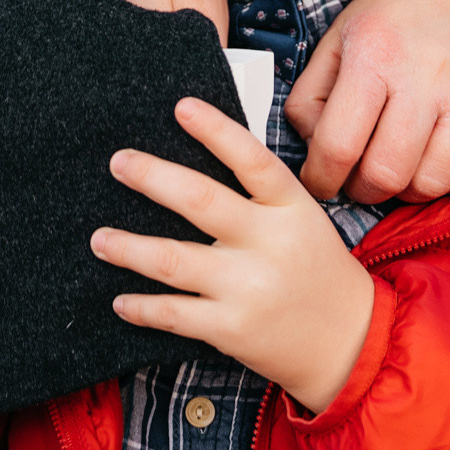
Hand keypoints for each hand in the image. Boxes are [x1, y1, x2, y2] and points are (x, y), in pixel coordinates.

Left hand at [92, 98, 375, 413]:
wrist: (350, 343)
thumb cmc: (315, 270)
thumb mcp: (302, 220)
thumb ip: (258, 194)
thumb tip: (193, 162)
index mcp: (290, 208)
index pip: (251, 159)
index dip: (215, 130)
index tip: (181, 107)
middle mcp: (269, 243)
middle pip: (201, 201)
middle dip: (152, 177)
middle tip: (119, 162)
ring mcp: (248, 288)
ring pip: (172, 260)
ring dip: (128, 247)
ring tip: (100, 238)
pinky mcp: (230, 329)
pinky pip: (173, 313)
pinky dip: (141, 307)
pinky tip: (121, 300)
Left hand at [288, 0, 449, 203]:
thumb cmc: (399, 5)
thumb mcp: (341, 33)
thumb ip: (312, 91)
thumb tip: (310, 143)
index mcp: (374, 58)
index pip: (337, 146)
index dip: (319, 179)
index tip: (318, 181)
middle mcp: (423, 81)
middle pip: (385, 175)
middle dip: (361, 189)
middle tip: (356, 177)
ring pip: (430, 183)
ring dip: (404, 189)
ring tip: (395, 167)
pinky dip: (447, 180)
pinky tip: (432, 158)